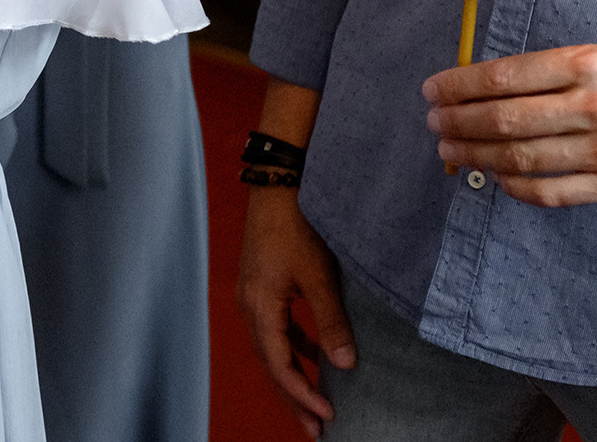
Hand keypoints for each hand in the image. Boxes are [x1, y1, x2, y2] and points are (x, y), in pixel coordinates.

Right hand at [238, 184, 354, 436]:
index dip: (303, 394)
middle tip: (317, 429)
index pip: (280, 365)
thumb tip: (344, 364)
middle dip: (295, 397)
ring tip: (318, 401)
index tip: (327, 417)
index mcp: (260, 307)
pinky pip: (277, 328)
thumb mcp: (318, 275)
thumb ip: (330, 321)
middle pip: (272, 364)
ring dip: (295, 374)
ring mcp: (255, 295)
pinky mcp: (263, 284)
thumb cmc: (295, 224)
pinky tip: (316, 355)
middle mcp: (251, 306)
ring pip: (274, 348)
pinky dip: (295, 347)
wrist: (278, 180)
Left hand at [425, 44, 596, 206]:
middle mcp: (592, 106)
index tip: (433, 91)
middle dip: (458, 122)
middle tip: (434, 123)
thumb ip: (540, 72)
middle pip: (504, 120)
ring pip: (521, 158)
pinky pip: (550, 192)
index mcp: (583, 64)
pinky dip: (514, 186)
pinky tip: (493, 177)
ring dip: (475, 156)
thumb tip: (474, 89)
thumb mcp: (591, 55)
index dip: (459, 86)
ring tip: (450, 151)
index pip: (503, 78)